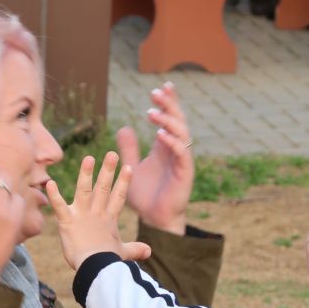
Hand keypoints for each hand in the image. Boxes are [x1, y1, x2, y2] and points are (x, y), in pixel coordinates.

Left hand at [46, 152, 150, 270]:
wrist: (96, 268)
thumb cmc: (108, 262)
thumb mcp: (123, 253)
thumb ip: (135, 249)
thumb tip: (149, 251)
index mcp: (109, 220)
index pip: (118, 197)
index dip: (124, 183)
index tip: (129, 167)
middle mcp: (96, 213)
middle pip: (103, 188)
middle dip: (108, 171)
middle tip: (112, 154)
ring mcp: (81, 216)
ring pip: (84, 191)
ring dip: (85, 174)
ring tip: (88, 158)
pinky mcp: (67, 222)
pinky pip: (59, 206)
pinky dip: (54, 196)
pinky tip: (49, 183)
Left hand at [116, 82, 193, 235]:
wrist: (154, 219)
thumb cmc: (145, 197)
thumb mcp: (130, 167)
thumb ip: (129, 148)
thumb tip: (123, 127)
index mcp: (164, 147)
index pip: (168, 119)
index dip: (166, 103)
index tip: (158, 88)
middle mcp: (175, 151)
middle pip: (176, 120)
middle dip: (168, 105)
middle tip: (156, 92)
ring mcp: (181, 161)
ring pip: (180, 134)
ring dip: (168, 122)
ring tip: (152, 113)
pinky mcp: (184, 174)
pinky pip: (181, 154)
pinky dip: (172, 143)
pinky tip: (161, 135)